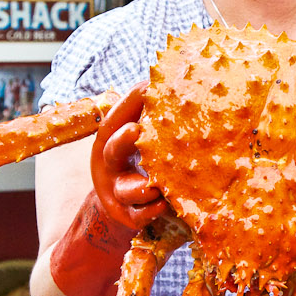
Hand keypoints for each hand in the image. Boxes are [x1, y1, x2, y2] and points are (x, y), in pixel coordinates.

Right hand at [91, 84, 167, 230]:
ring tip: (155, 185)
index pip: (114, 119)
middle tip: (136, 129)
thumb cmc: (144, 157)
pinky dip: (151, 211)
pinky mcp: (130, 217)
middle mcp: (111, 165)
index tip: (147, 86)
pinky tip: (164, 205)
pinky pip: (138, 216)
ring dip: (141, 186)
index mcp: (111, 140)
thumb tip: (185, 78)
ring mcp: (118, 192)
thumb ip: (155, 113)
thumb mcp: (143, 134)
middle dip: (123, 140)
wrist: (126, 205)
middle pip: (111, 150)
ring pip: (126, 190)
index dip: (128, 103)